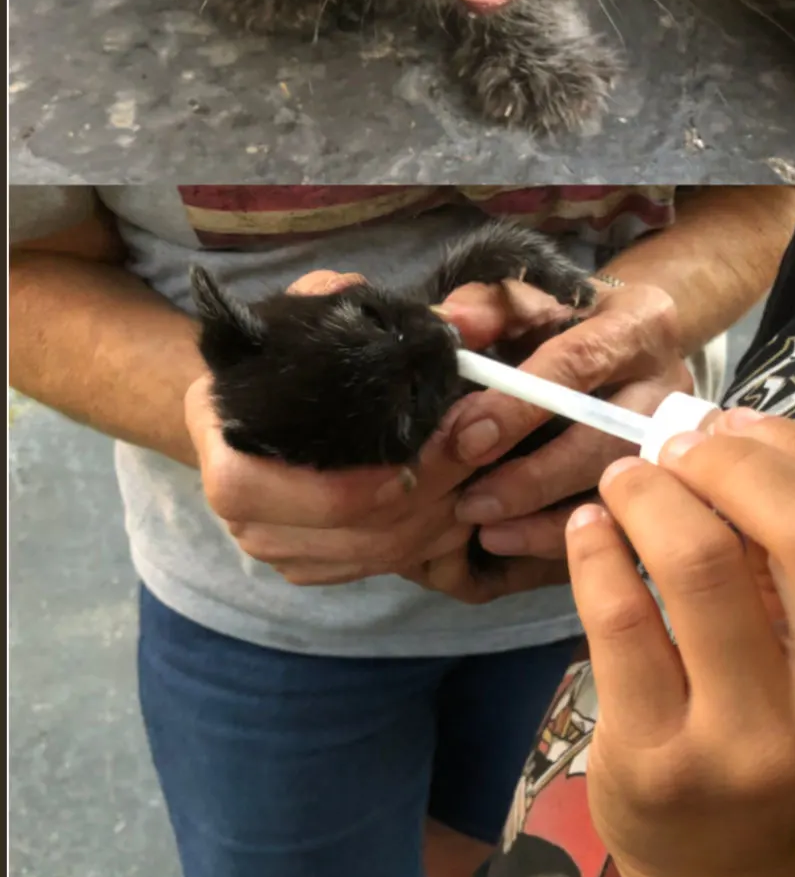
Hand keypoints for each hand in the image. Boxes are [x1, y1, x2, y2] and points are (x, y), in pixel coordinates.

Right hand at [185, 266, 575, 586]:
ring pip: (379, 555)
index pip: (332, 494)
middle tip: (483, 447)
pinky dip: (424, 542)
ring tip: (479, 472)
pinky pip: (375, 567)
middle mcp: (241, 517)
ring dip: (440, 520)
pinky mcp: (300, 566)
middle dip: (437, 492)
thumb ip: (371, 309)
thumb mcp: (312, 312)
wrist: (230, 403)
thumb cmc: (277, 356)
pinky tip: (453, 501)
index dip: (401, 474)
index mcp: (230, 461)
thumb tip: (462, 323)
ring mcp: (270, 549)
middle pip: (365, 530)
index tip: (456, 433)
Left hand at [448, 281, 693, 559]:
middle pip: (607, 441)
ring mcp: (679, 441)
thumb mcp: (531, 300)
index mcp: (641, 324)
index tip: (466, 439)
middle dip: (535, 478)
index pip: (579, 364)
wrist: (632, 345)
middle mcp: (673, 385)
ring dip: (547, 521)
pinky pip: (622, 527)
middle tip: (471, 502)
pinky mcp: (673, 485)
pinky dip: (565, 540)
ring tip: (487, 530)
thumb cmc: (569, 321)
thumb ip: (488, 308)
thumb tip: (447, 325)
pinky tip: (517, 543)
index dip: (520, 405)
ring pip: (618, 494)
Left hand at [565, 410, 794, 876]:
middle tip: (677, 447)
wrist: (716, 857)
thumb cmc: (771, 717)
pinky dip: (595, 547)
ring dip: (652, 491)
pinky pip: (620, 616)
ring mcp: (758, 749)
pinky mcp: (662, 762)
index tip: (738, 427)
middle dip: (733, 460)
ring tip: (627, 480)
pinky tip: (590, 529)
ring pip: (704, 563)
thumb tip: (726, 427)